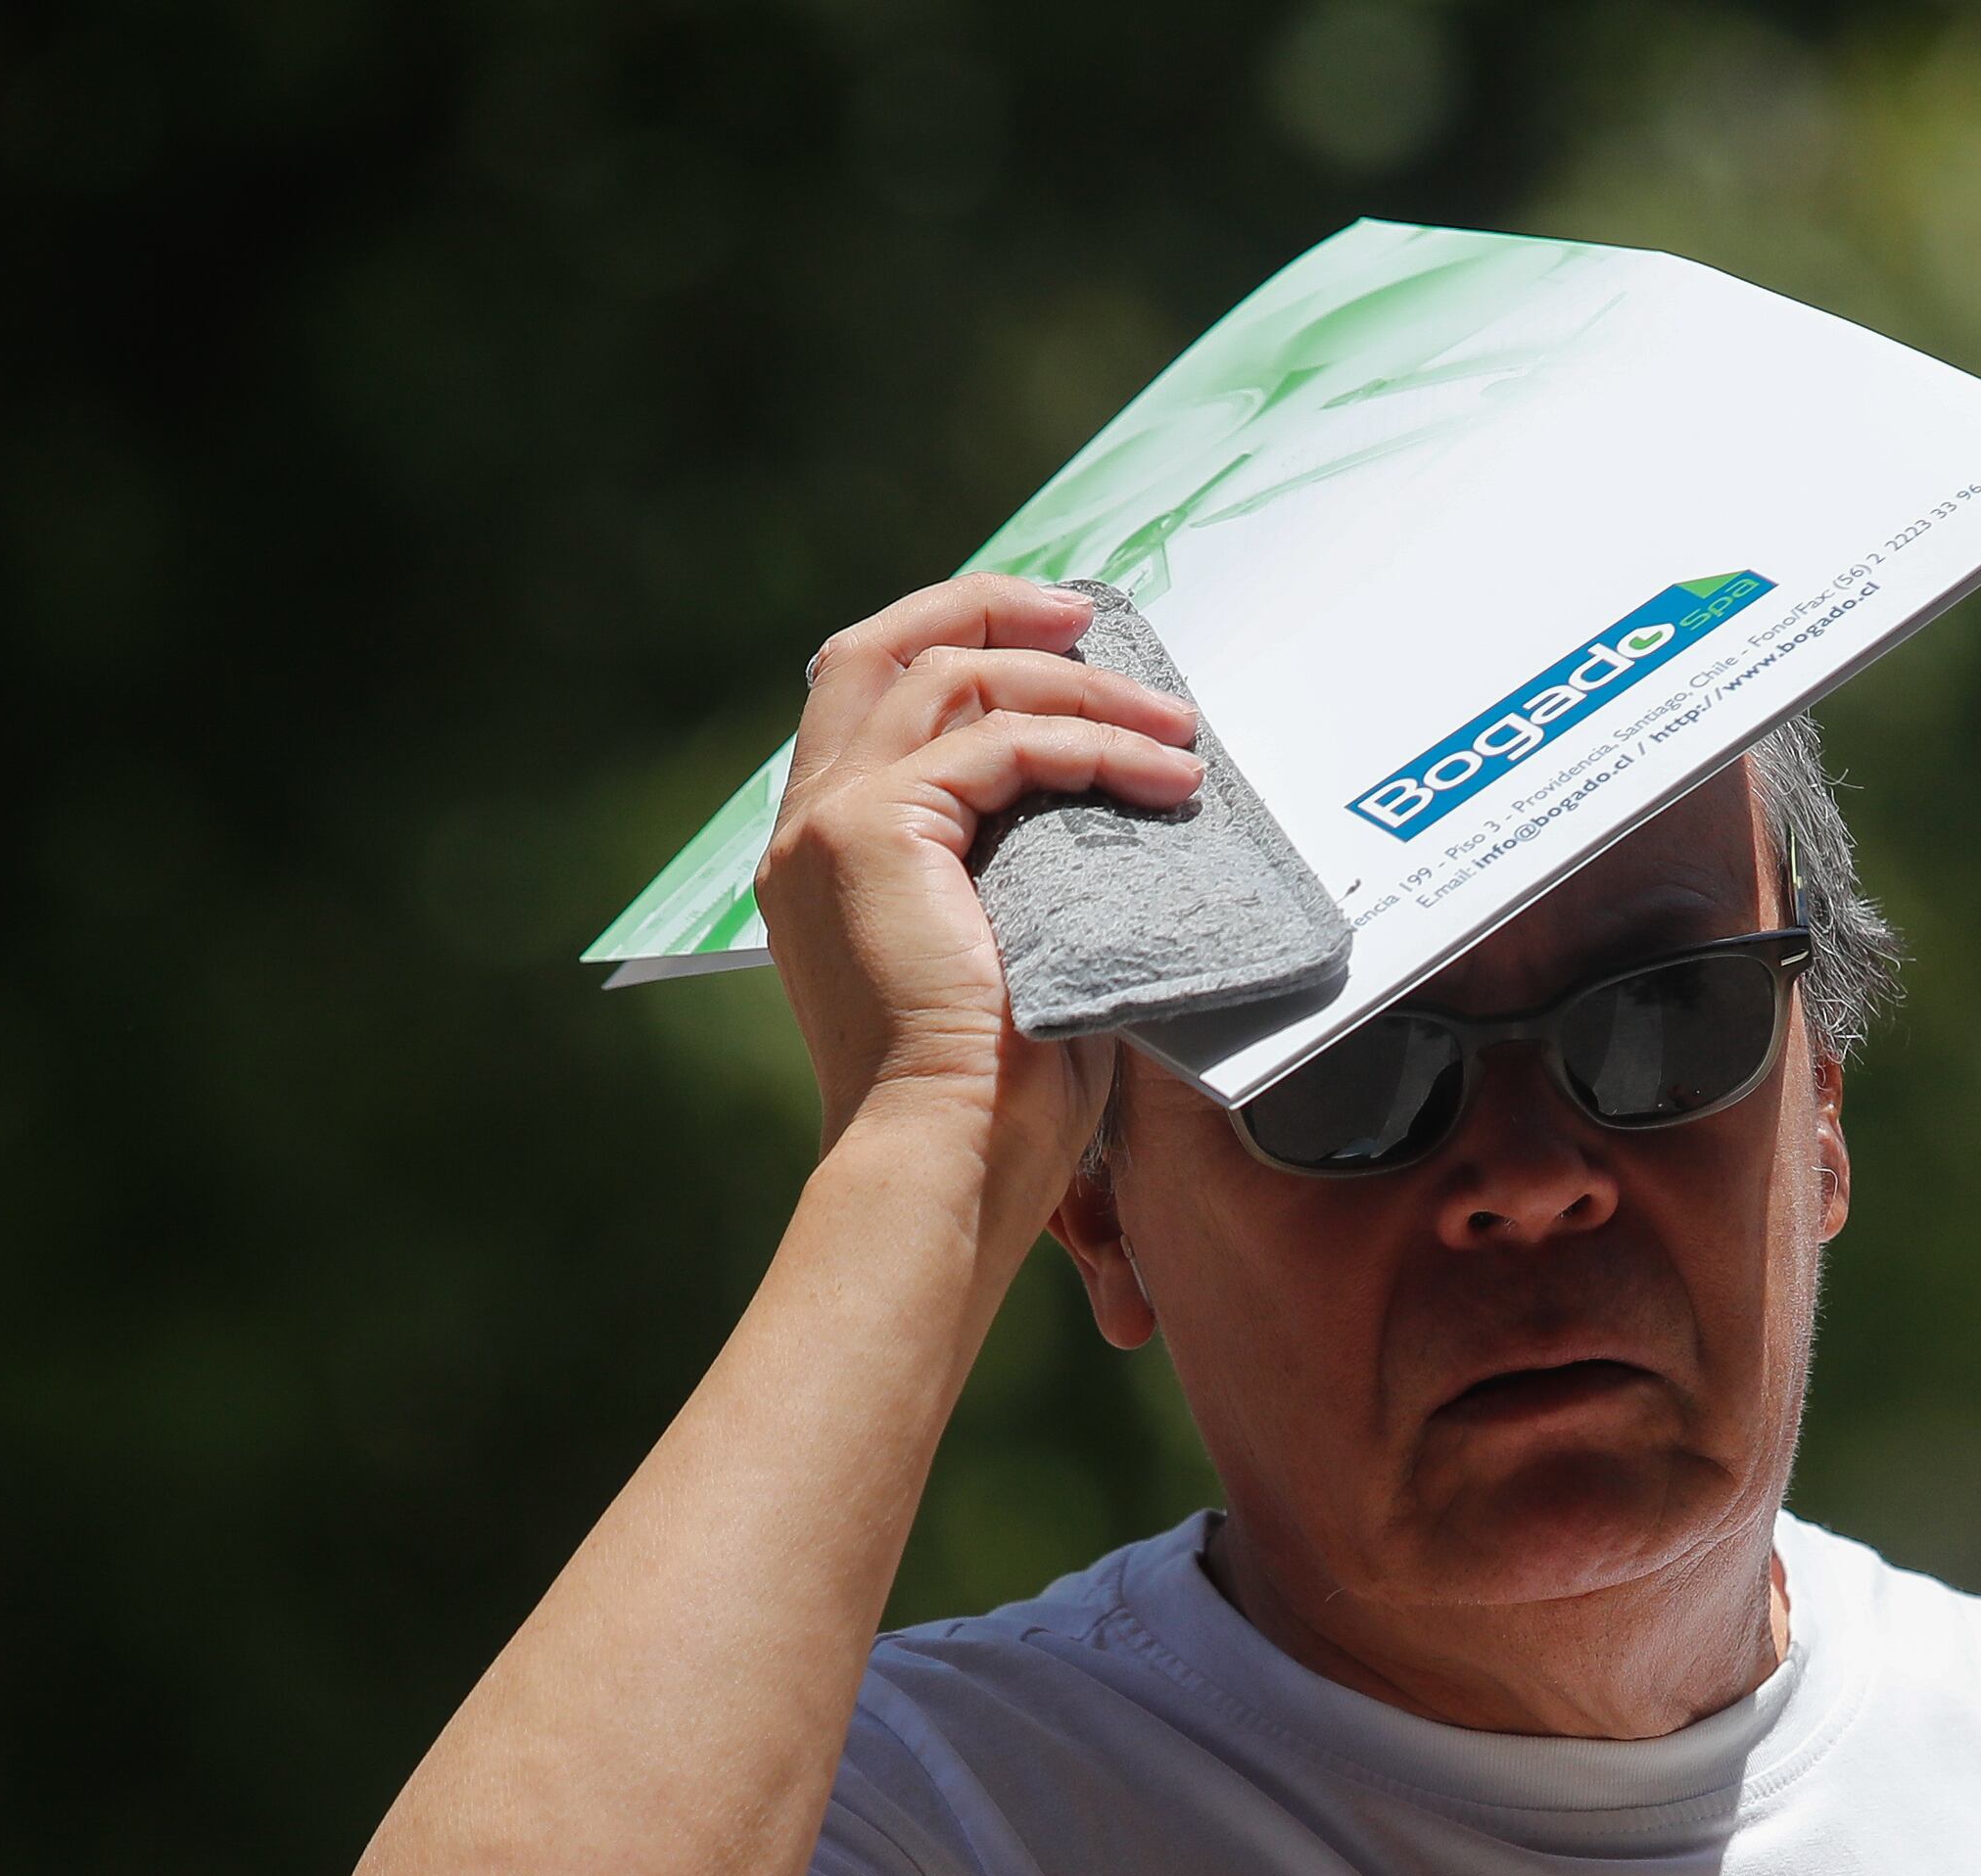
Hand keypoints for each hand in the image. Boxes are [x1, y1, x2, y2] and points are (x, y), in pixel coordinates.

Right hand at [755, 572, 1202, 1180]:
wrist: (946, 1161)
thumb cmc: (995, 1098)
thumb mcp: (1012, 947)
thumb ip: (1022, 864)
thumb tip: (1112, 804)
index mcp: (828, 857)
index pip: (874, 698)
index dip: (961, 645)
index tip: (1060, 640)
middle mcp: (808, 827)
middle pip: (882, 650)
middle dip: (988, 608)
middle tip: (1091, 613)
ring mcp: (830, 824)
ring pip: (952, 681)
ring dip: (1075, 686)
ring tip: (1171, 721)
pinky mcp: (871, 832)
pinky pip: (1003, 745)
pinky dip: (1094, 747)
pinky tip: (1165, 778)